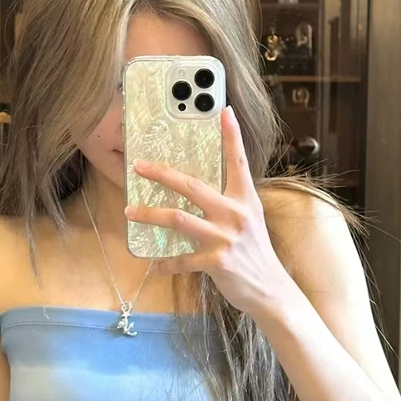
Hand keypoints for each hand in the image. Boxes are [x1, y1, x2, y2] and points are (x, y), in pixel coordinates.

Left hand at [125, 106, 290, 315]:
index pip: (238, 161)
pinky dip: (166, 263)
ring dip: (150, 214)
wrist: (270, 290)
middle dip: (162, 174)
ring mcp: (225, 237)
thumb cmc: (255, 253)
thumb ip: (230, 203)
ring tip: (130, 211)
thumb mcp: (250, 220)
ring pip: (178, 218)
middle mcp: (236, 213)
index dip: (231, 135)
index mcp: (245, 199)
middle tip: (139, 166)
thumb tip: (200, 190)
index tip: (223, 110)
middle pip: (192, 186)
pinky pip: (182, 259)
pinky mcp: (216, 262)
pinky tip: (157, 264)